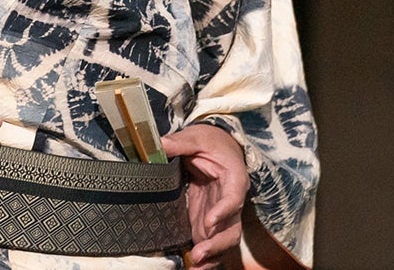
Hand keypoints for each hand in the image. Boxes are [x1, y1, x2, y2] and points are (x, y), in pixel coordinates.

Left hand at [162, 123, 247, 268]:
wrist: (217, 148)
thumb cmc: (210, 141)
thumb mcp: (197, 137)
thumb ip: (180, 142)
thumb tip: (159, 144)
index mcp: (233, 178)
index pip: (233, 198)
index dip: (223, 212)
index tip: (208, 223)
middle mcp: (231, 201)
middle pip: (232, 229)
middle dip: (217, 244)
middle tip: (199, 254)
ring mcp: (221, 215)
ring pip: (223, 241)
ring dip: (212, 256)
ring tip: (195, 267)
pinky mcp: (208, 222)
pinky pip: (210, 243)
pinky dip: (204, 257)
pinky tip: (191, 265)